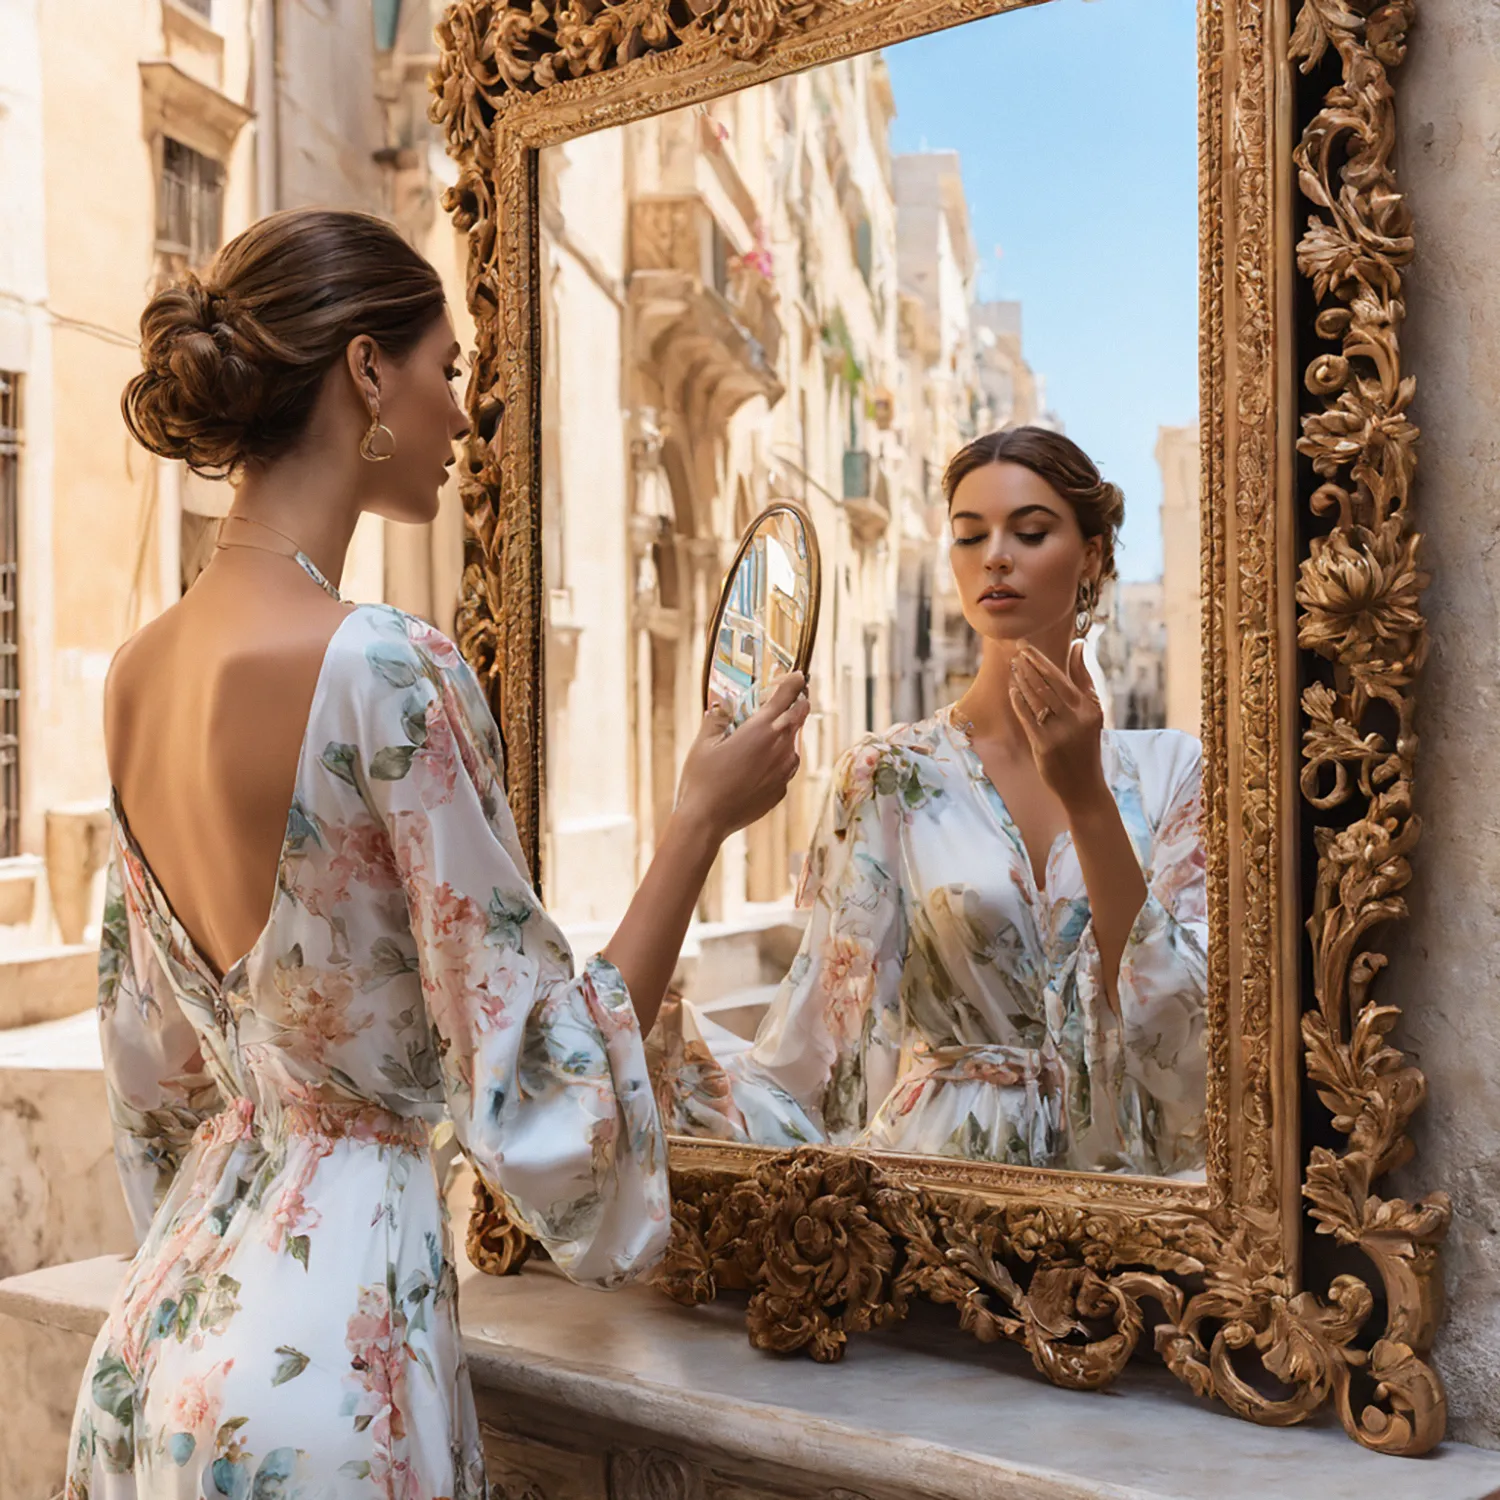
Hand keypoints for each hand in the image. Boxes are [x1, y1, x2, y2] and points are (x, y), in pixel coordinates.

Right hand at [676, 671, 808, 840]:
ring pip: (794, 744)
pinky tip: (757, 768)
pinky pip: (785, 768)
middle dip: (797, 704)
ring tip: (763, 739)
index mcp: (761, 728)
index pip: (787, 696)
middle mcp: (780, 747)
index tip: (799, 675)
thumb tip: (723, 706)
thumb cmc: (702, 778)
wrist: (707, 820)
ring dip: (785, 736)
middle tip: (788, 699)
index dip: (795, 682)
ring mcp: (784, 770)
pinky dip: (777, 762)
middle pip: (800, 716)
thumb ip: (717, 719)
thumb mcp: (703, 743)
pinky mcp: (781, 790)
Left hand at [1009, 641, 1106, 806]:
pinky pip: (1027, 717)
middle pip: (1046, 685)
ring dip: (1022, 680)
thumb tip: (1077, 645)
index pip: (1061, 677)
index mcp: (1088, 708)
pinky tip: (1012, 690)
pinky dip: (1018, 702)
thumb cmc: (1086, 744)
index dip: (1040, 660)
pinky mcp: (1044, 745)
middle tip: (1015, 651)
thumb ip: (1083, 677)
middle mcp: (1075, 718)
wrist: (1084, 785)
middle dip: (1028, 666)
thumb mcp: (1093, 710)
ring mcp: (1058, 732)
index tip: (1025, 646)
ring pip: (1035, 699)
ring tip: (1013, 667)